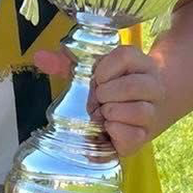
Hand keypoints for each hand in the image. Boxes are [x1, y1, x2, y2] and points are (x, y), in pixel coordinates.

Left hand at [35, 45, 163, 156]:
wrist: (141, 107)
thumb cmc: (110, 85)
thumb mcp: (92, 70)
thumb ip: (66, 63)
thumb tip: (39, 57)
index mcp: (138, 62)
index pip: (125, 56)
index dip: (105, 69)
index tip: (96, 77)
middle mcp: (152, 84)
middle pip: (134, 86)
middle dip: (108, 94)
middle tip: (98, 98)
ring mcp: (152, 111)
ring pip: (140, 111)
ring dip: (113, 113)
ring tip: (104, 113)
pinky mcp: (146, 136)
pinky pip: (135, 136)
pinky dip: (117, 133)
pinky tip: (109, 128)